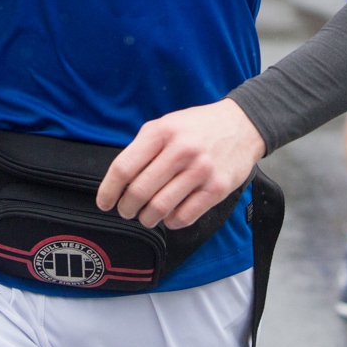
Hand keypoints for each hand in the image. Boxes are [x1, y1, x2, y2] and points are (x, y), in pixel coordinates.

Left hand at [96, 99, 267, 228]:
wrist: (242, 125)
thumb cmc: (197, 127)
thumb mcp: (165, 124)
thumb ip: (143, 148)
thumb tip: (119, 181)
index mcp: (161, 132)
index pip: (124, 167)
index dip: (109, 190)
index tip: (105, 203)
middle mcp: (180, 150)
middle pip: (139, 191)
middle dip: (126, 208)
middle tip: (126, 211)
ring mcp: (200, 171)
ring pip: (160, 208)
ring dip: (146, 219)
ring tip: (146, 217)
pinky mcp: (216, 188)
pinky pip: (184, 216)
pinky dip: (170, 222)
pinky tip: (168, 216)